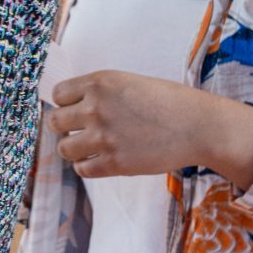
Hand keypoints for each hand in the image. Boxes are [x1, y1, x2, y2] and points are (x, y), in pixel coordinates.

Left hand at [49, 70, 252, 188]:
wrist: (198, 126)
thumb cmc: (168, 101)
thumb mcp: (129, 82)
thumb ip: (101, 92)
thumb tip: (74, 106)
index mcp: (100, 82)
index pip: (58, 95)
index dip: (65, 104)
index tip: (75, 110)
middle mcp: (96, 108)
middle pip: (55, 122)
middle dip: (64, 127)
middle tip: (80, 130)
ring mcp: (104, 137)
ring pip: (64, 148)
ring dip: (74, 149)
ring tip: (90, 147)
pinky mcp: (114, 163)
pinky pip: (82, 169)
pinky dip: (88, 167)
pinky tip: (101, 160)